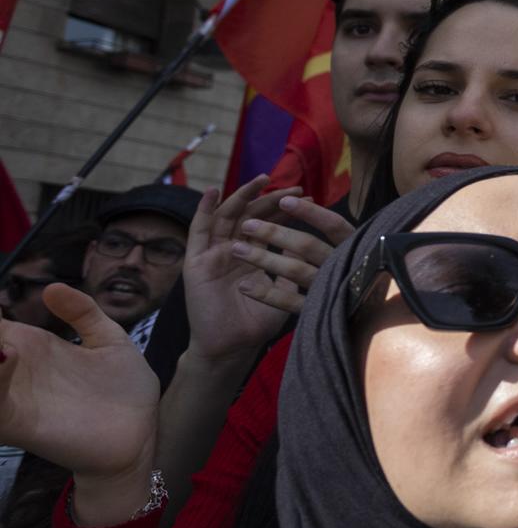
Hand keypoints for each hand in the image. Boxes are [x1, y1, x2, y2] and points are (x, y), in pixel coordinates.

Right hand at [0, 285, 158, 489]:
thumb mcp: (108, 340)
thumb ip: (83, 312)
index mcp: (32, 346)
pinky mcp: (15, 423)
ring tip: (1, 347)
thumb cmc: (124, 389)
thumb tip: (52, 287)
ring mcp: (11, 395)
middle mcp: (15, 369)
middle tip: (1, 335)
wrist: (137, 436)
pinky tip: (3, 360)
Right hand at [184, 178, 351, 362]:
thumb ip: (290, 265)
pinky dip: (203, 210)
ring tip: (261, 180)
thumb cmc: (257, 322)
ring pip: (227, 216)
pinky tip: (212, 192)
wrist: (232, 348)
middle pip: (251, 216)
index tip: (310, 197)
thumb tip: (309, 242)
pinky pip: (198, 232)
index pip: (270, 224)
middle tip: (294, 188)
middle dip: (272, 200)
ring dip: (243, 196)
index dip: (288, 210)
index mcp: (251, 255)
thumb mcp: (282, 289)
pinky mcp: (196, 262)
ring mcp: (213, 254)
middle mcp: (232, 250)